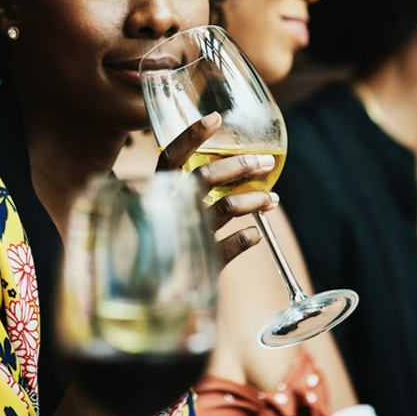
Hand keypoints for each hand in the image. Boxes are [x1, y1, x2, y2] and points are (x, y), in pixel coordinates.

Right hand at [156, 112, 278, 266]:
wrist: (144, 298)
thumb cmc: (156, 247)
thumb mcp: (164, 214)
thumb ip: (184, 193)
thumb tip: (227, 168)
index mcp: (155, 194)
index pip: (170, 157)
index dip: (192, 137)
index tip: (215, 118)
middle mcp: (166, 211)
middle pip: (204, 178)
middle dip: (240, 166)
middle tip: (266, 162)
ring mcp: (183, 238)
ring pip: (223, 209)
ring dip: (253, 199)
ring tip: (273, 199)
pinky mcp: (198, 266)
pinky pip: (227, 249)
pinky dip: (244, 240)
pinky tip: (254, 235)